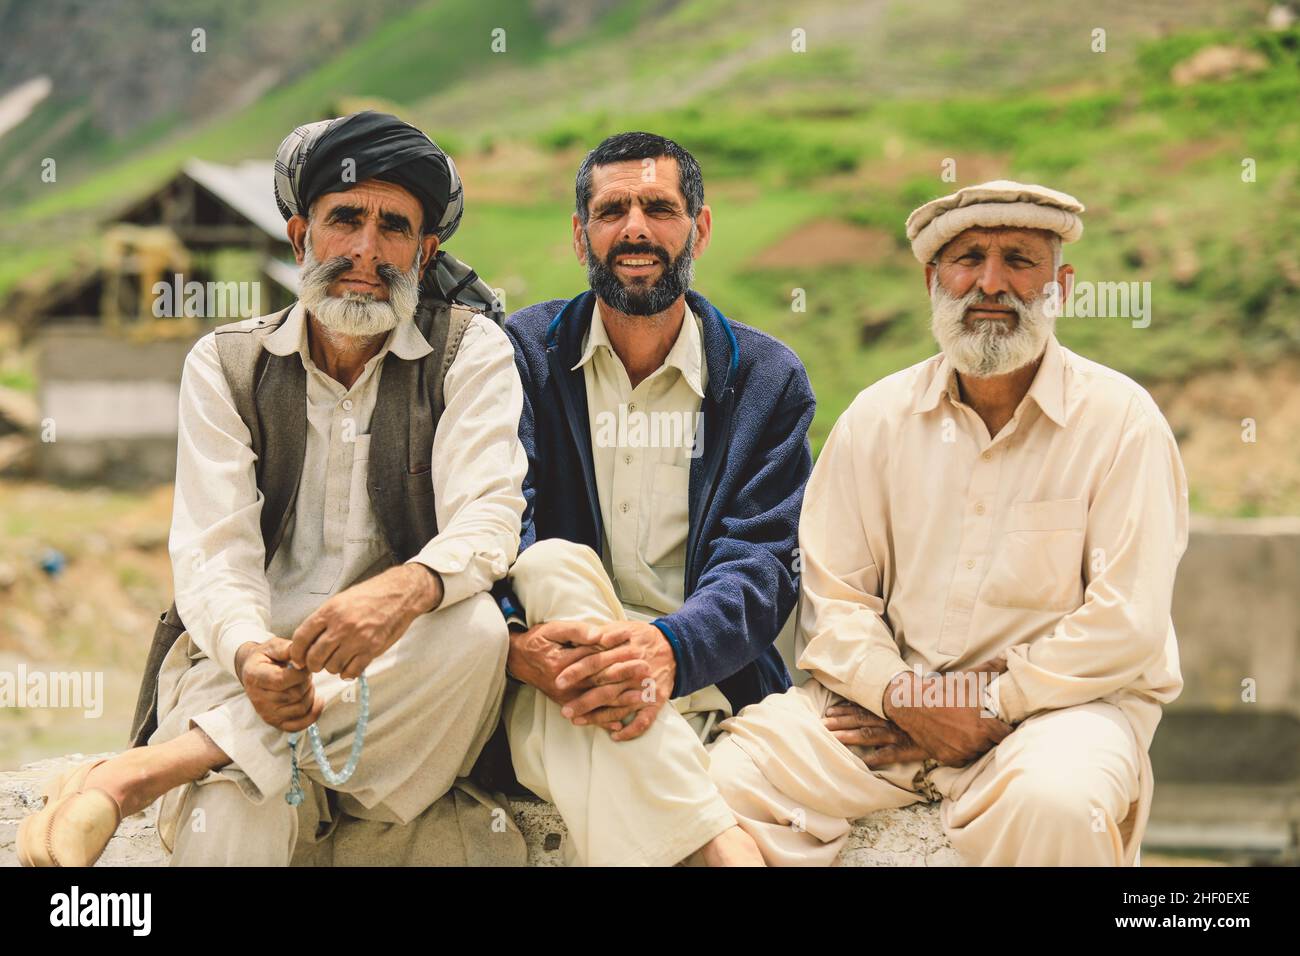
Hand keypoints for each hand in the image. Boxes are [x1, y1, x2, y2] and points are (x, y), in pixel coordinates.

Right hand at [236, 637, 323, 731]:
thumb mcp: (274, 646)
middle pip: (294, 695)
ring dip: (310, 694)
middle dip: (307, 682)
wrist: (254, 671)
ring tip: (305, 683)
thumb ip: (289, 649)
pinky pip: (298, 725)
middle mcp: (257, 698)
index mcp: (255, 676)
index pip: (282, 681)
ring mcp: (265, 713)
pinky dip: (313, 715)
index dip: (301, 673)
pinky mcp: (274, 722)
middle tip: (305, 673)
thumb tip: (304, 659)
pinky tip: (318, 701)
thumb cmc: (267, 657)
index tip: (305, 665)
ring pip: (300, 708)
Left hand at [289, 563, 440, 678]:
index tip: (298, 659)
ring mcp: (357, 639)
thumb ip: (323, 620)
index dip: (296, 653)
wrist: (399, 595)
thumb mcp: (340, 600)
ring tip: (337, 661)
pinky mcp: (372, 649)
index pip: (301, 638)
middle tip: (316, 664)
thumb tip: (306, 642)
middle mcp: (341, 626)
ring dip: (332, 668)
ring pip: (332, 667)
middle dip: (312, 665)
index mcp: (330, 611)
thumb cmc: (369, 596)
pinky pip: (351, 671)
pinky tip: (349, 667)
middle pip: (314, 657)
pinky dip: (347, 673)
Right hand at [507, 620, 639, 708]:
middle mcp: (565, 685)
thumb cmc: (539, 640)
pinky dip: (604, 721)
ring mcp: (566, 698)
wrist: (519, 660)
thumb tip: (600, 635)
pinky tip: (621, 725)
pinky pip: (587, 716)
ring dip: (621, 702)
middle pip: (601, 682)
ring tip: (643, 697)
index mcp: (563, 664)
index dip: (618, 655)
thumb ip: (579, 632)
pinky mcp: (566, 704)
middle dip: (626, 678)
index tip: (638, 651)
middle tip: (648, 673)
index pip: (596, 660)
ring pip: (598, 702)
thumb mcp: (555, 629)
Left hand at [555, 621, 674, 740]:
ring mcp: (646, 689)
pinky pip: (644, 721)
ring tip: (577, 722)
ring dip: (599, 717)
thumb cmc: (643, 637)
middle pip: (605, 688)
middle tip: (564, 710)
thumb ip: (602, 633)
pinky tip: (615, 735)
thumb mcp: (622, 627)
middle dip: (583, 701)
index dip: (576, 672)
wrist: (676, 646)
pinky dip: (630, 730)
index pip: (596, 662)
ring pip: (620, 707)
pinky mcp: (656, 701)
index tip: (559, 681)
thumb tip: (580, 639)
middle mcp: (635, 672)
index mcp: (624, 651)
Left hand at [822, 701, 931, 768]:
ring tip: (833, 739)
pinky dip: (877, 757)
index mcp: (891, 707)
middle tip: (821, 725)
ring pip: (870, 734)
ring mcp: (901, 733)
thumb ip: (901, 696)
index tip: (829, 711)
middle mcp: (892, 719)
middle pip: (861, 720)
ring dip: (850, 736)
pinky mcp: (912, 748)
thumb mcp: (916, 698)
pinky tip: (863, 762)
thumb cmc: (936, 707)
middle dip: (840, 722)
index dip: (845, 709)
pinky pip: (892, 754)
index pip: (864, 707)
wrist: (959, 720)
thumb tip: (890, 691)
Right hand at [882, 657, 1012, 766]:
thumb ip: (991, 669)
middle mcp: (973, 743)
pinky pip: (962, 758)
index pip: (1006, 735)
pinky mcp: (947, 758)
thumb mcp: (967, 678)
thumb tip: (1008, 657)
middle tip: (981, 723)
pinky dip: (961, 751)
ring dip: (975, 744)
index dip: (1004, 728)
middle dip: (989, 735)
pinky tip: (955, 737)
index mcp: (983, 726)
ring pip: (977, 752)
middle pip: (992, 744)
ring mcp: (959, 753)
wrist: (911, 704)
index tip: (1000, 722)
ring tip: (967, 729)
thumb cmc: (941, 691)